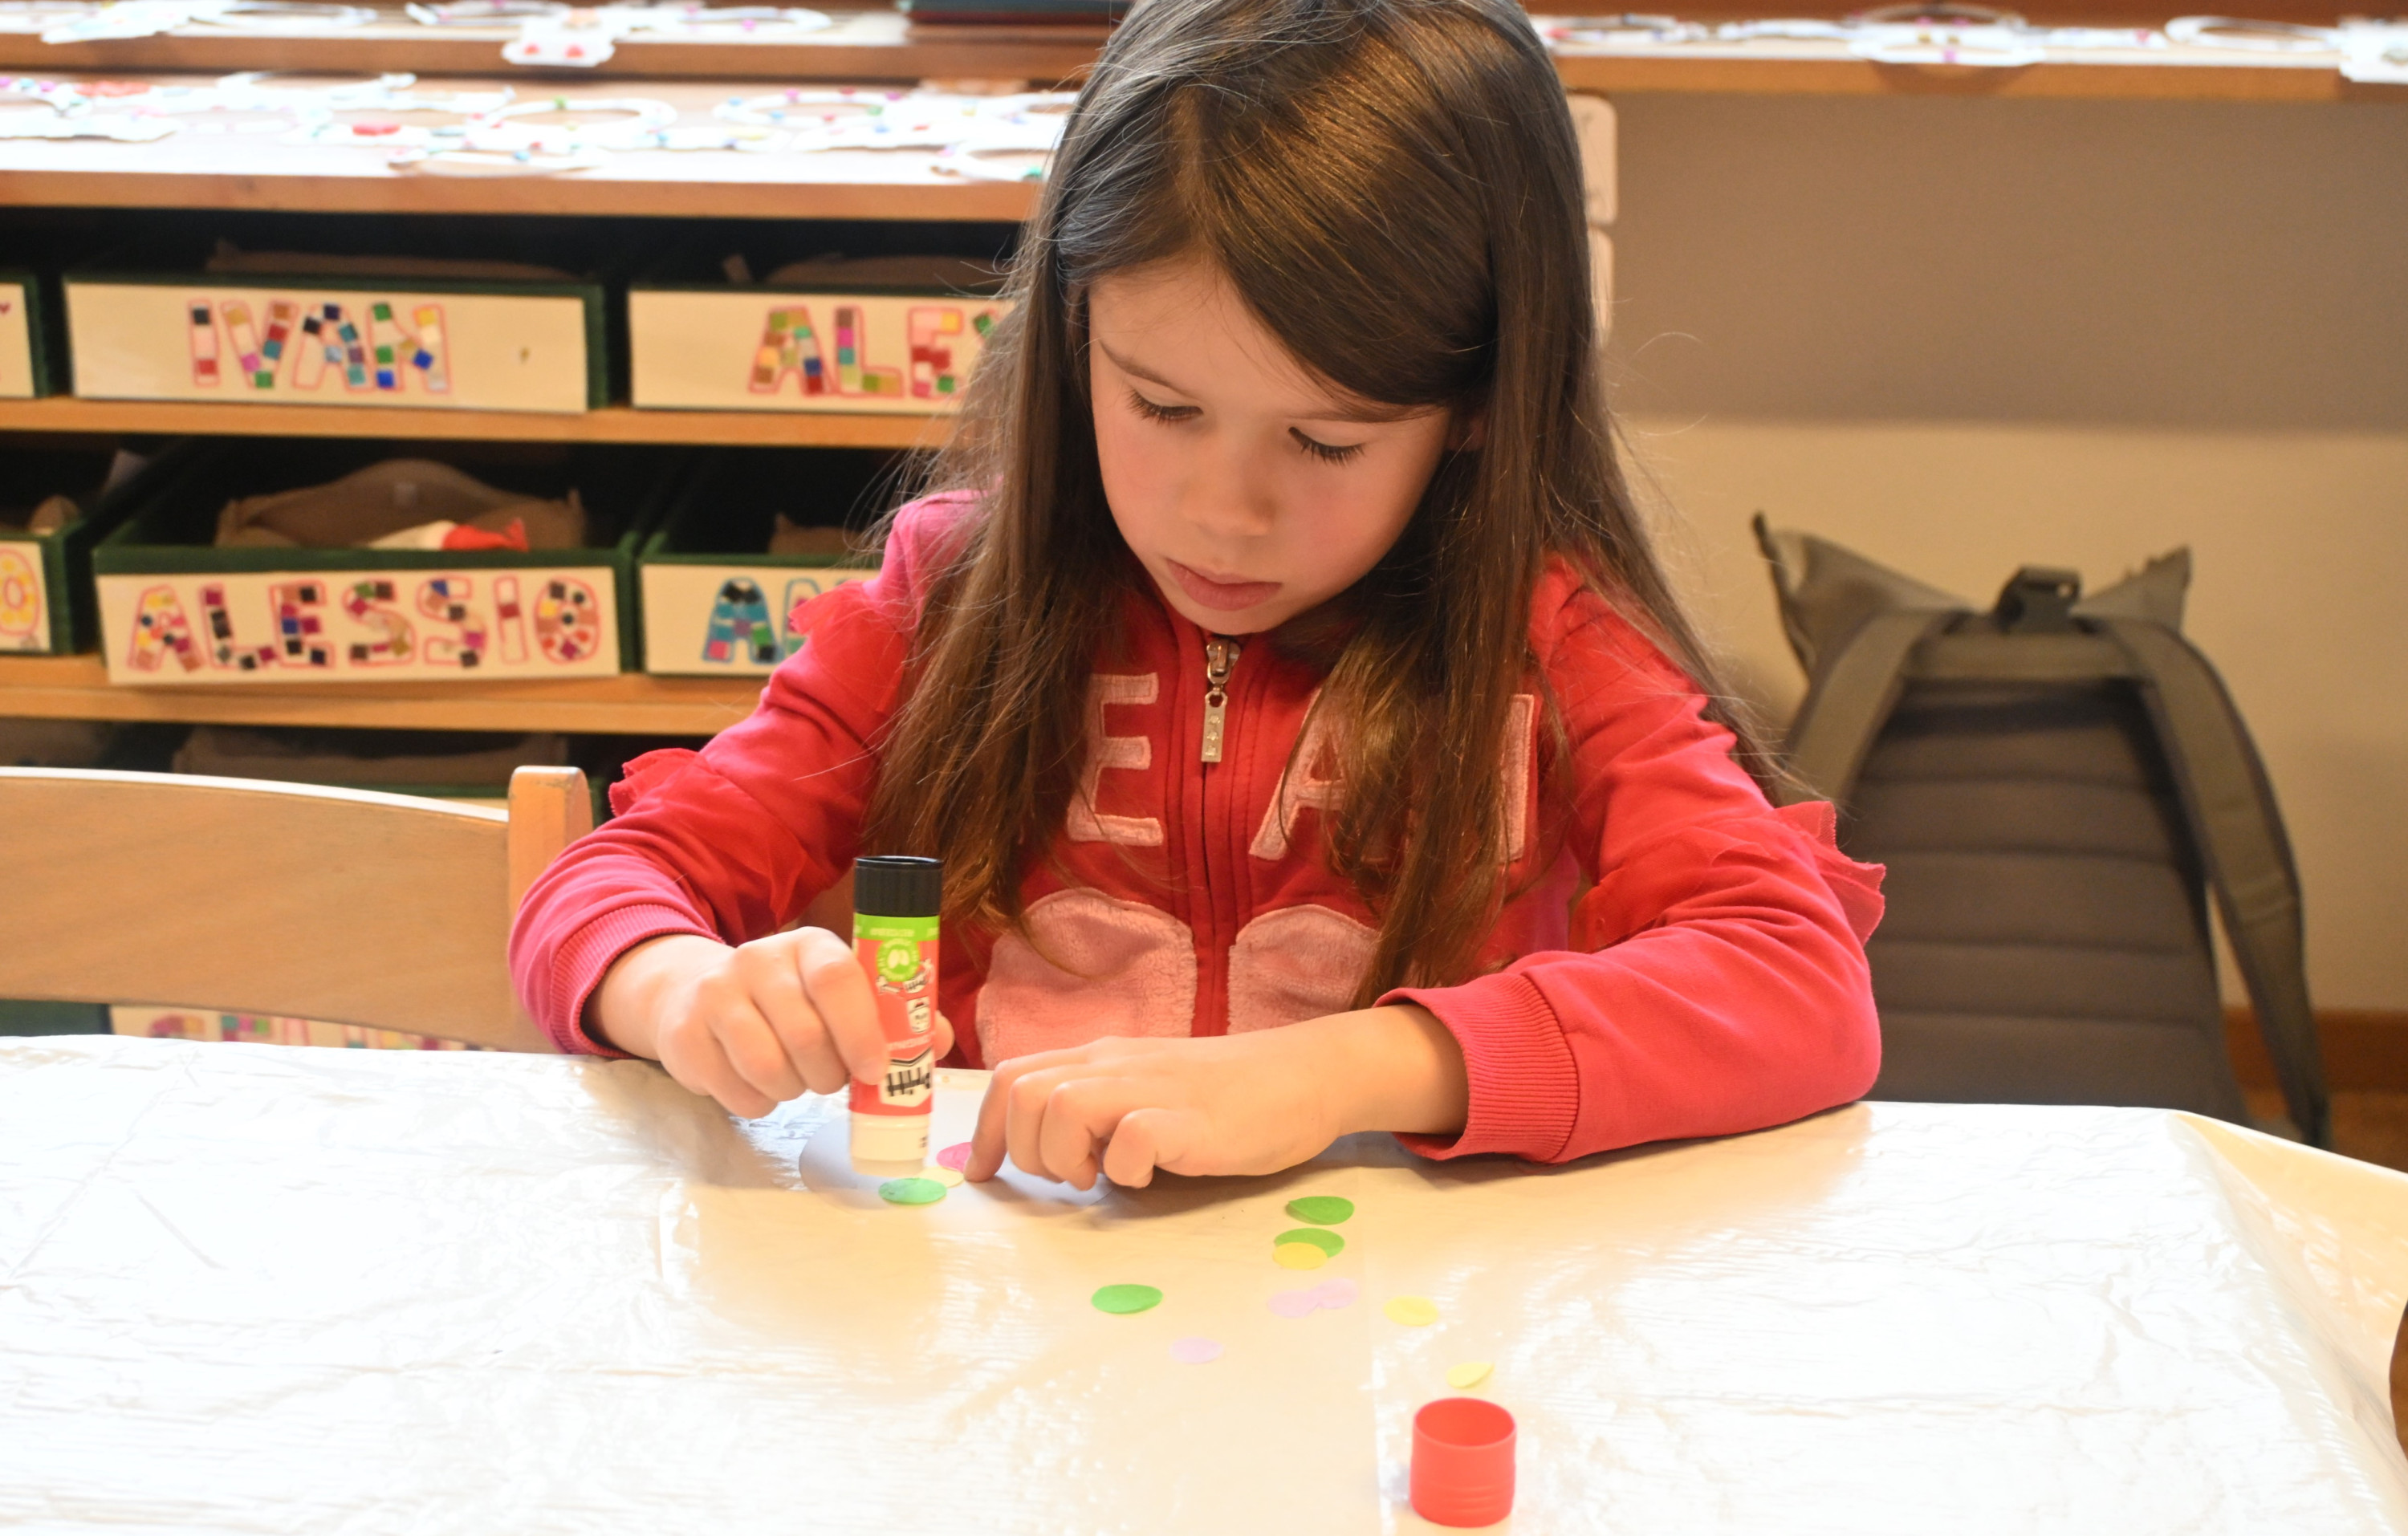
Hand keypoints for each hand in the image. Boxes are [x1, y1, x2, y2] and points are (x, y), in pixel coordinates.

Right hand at [591, 929, 953, 1119]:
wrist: (695, 994)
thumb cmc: (791, 1001)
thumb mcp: (840, 995)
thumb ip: (894, 1016)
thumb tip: (939, 1041)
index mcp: (809, 945)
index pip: (837, 978)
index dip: (861, 1030)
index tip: (876, 1069)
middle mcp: (757, 959)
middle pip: (804, 1033)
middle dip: (829, 1073)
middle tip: (833, 1079)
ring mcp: (715, 994)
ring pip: (767, 1066)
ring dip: (794, 1089)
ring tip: (797, 1079)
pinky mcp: (684, 1034)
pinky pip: (736, 1090)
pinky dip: (759, 1102)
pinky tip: (760, 1084)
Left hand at [965, 1004, 1467, 1189]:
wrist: (1305, 1076)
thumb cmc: (1226, 1094)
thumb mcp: (1148, 1087)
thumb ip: (1100, 1107)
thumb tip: (1048, 1151)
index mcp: (1103, 1058)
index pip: (1013, 1077)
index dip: (987, 1130)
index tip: (987, 1176)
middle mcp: (1118, 1065)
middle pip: (1024, 1092)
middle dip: (1026, 1148)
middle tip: (1069, 1177)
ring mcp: (1154, 1090)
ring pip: (1060, 1106)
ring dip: (1063, 1155)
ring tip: (1099, 1177)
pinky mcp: (1191, 1121)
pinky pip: (1132, 1139)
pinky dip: (1124, 1168)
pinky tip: (1147, 1176)